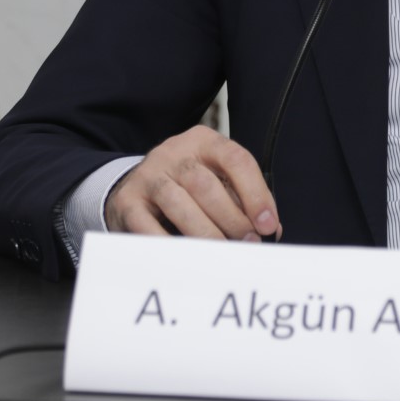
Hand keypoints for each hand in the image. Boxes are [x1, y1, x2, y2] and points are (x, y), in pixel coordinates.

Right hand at [104, 125, 280, 241]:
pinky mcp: (128, 200)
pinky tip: (186, 258)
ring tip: (223, 254)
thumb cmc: (189, 189)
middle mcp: (174, 152)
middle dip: (232, 218)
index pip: (235, 159)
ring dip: (205, 232)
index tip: (268, 225)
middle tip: (248, 244)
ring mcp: (148, 175)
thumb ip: (243, 201)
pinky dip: (169, 244)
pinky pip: (148, 225)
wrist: (136, 188)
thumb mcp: (217, 182)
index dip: (256, 193)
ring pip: (179, 202)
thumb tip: (271, 231)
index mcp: (204, 142)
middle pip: (206, 184)